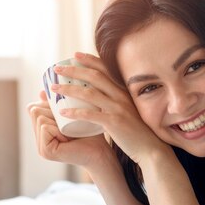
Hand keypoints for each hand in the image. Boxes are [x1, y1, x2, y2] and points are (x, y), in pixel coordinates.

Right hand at [26, 90, 112, 171]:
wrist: (100, 149)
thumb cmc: (89, 131)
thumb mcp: (70, 113)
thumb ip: (55, 104)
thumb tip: (41, 91)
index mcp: (41, 130)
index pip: (33, 107)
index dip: (47, 105)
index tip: (64, 114)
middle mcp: (38, 140)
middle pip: (34, 110)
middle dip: (52, 112)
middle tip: (67, 125)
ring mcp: (41, 147)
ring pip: (39, 117)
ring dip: (56, 120)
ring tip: (68, 132)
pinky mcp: (46, 152)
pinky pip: (45, 127)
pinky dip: (57, 129)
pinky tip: (68, 138)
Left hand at [51, 52, 169, 163]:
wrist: (151, 149)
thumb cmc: (138, 132)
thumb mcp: (129, 110)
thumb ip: (117, 102)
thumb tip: (101, 97)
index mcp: (124, 91)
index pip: (105, 69)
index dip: (89, 60)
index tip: (74, 55)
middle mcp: (121, 96)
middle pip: (94, 77)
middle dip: (73, 70)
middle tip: (56, 69)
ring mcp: (118, 108)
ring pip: (89, 93)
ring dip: (69, 89)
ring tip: (54, 89)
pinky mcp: (114, 122)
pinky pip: (90, 114)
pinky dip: (75, 112)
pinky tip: (63, 112)